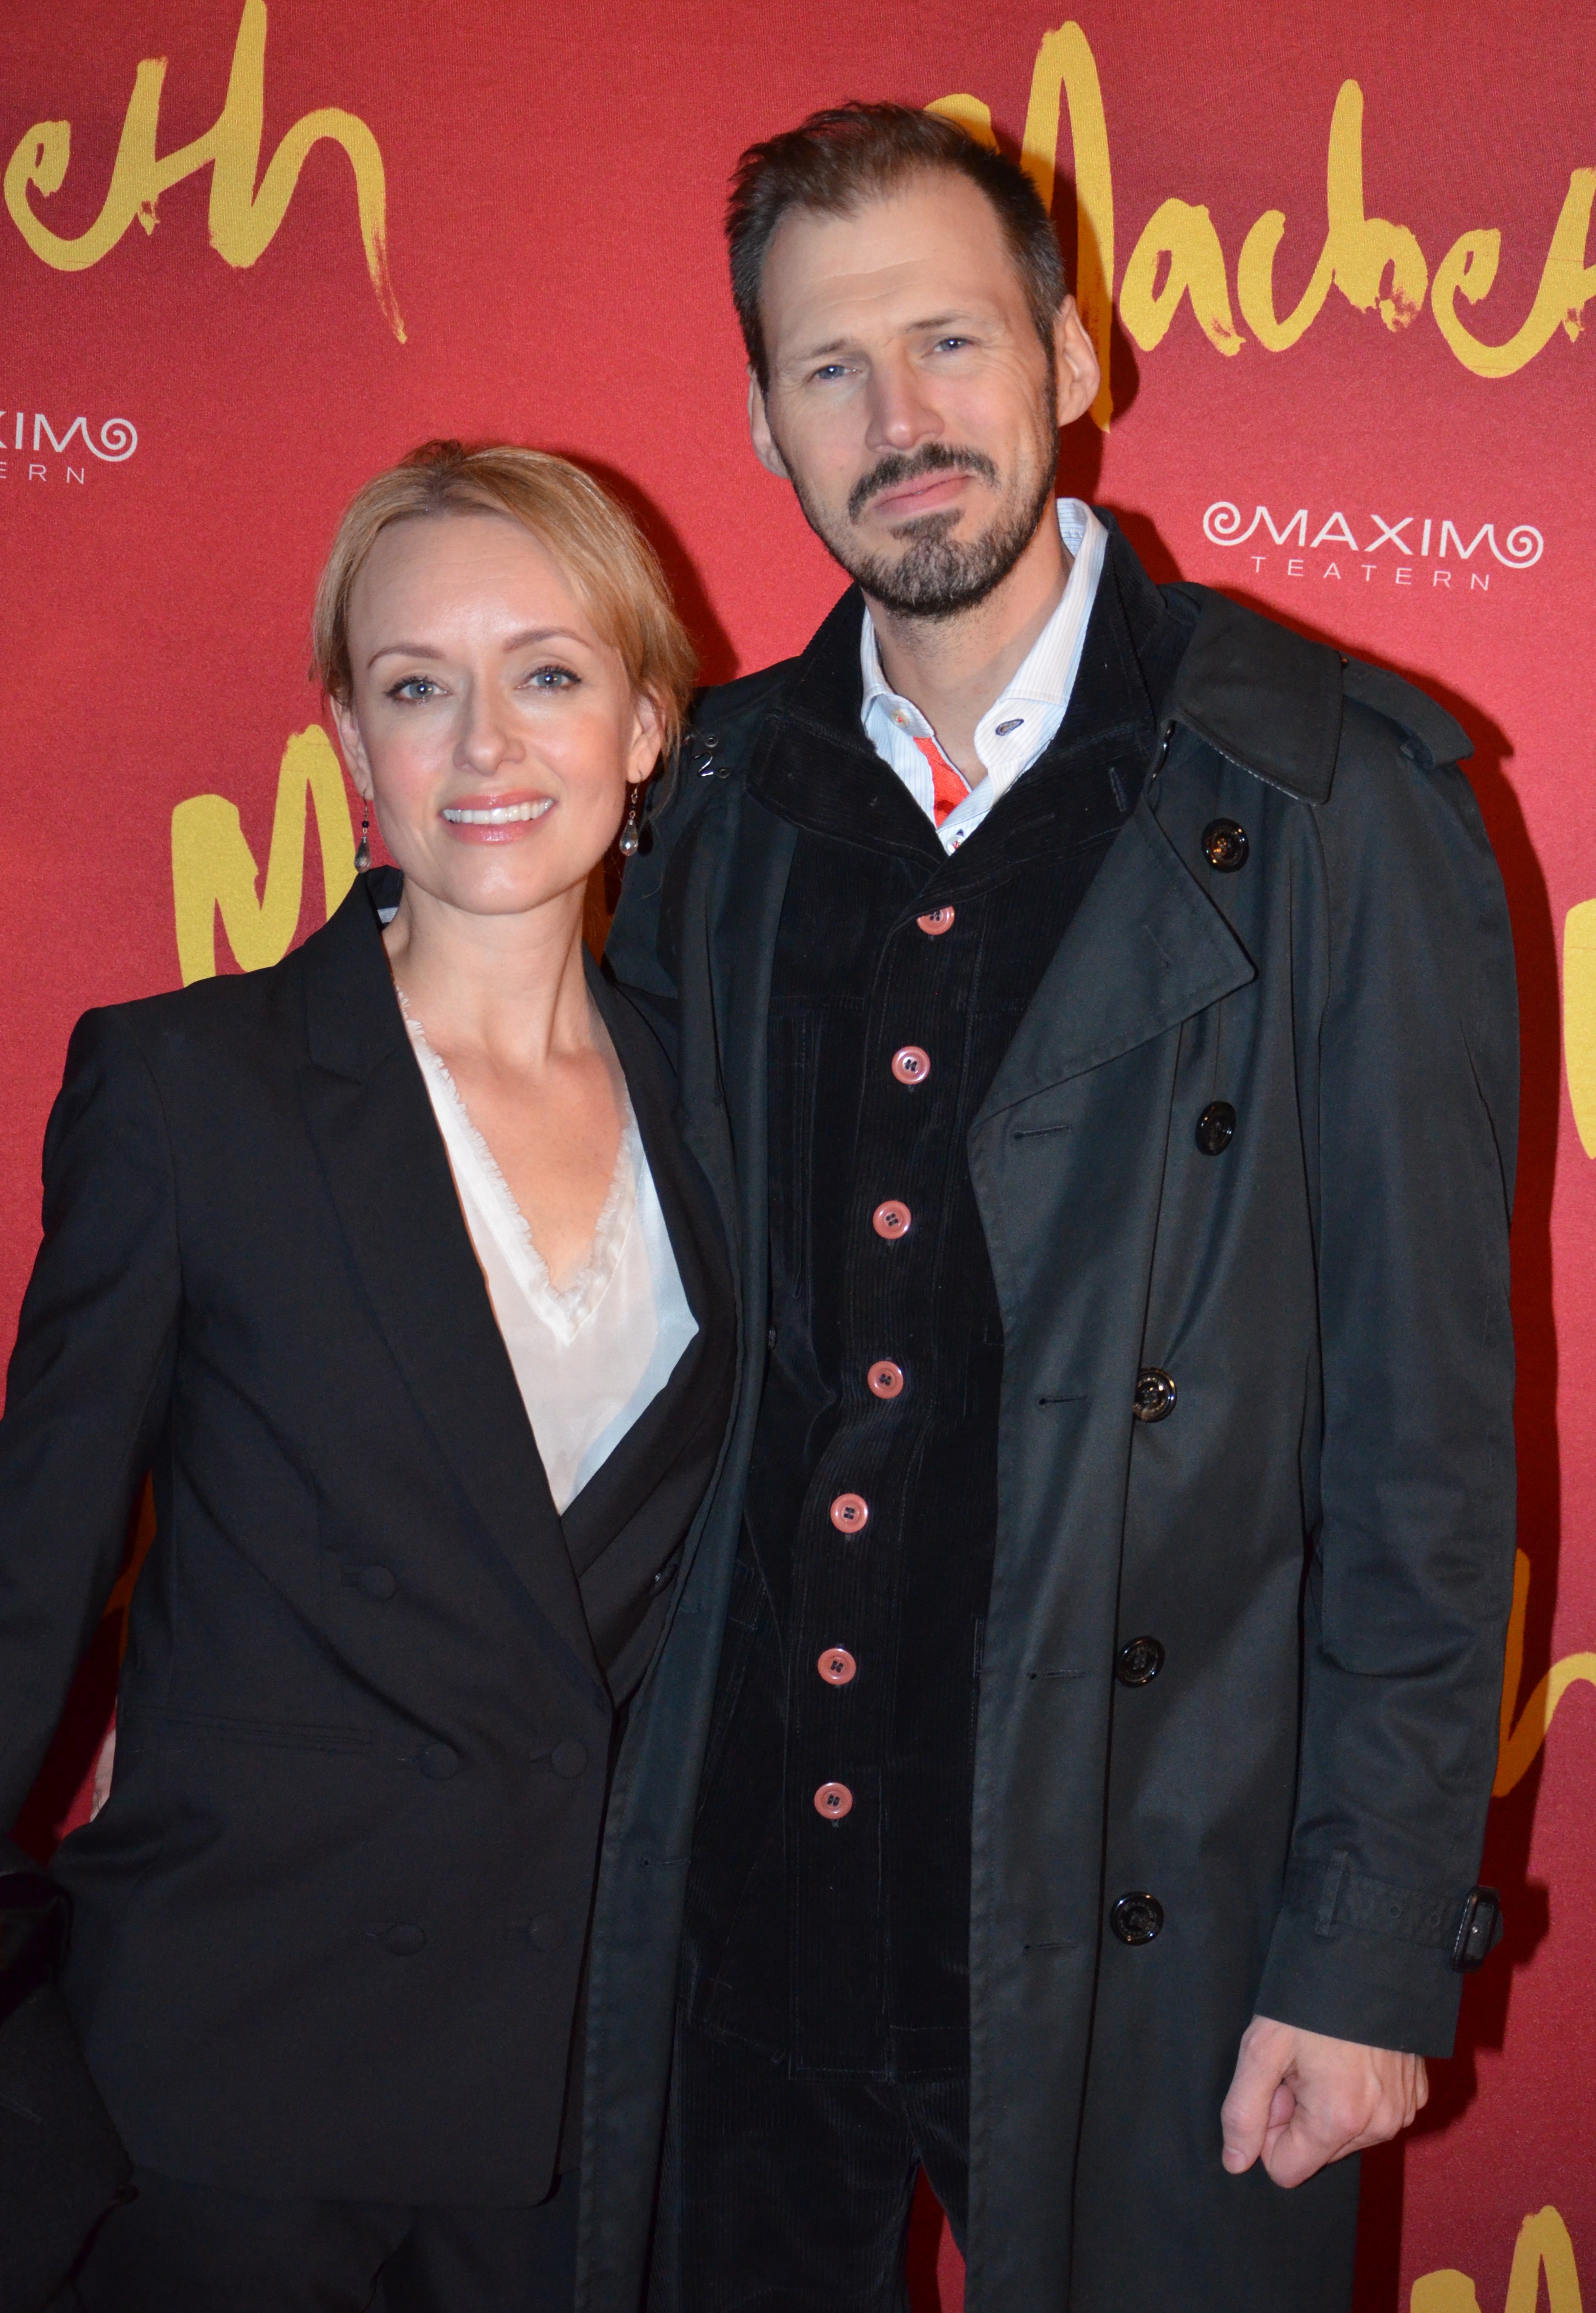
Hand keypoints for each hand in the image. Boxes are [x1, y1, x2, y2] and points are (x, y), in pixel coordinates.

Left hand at [1220, 2015, 1427, 2187]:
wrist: (1367, 1954)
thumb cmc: (1308, 2000)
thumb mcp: (1261, 2048)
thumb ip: (1242, 2112)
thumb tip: (1235, 2163)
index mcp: (1339, 2121)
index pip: (1286, 2169)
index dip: (1269, 2128)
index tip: (1277, 2084)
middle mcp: (1379, 2126)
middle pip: (1316, 2151)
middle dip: (1300, 2115)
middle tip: (1299, 2064)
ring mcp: (1402, 2111)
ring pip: (1344, 2135)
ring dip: (1327, 2104)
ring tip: (1325, 2055)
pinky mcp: (1416, 2095)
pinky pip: (1374, 2115)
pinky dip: (1357, 2094)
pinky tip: (1351, 2055)